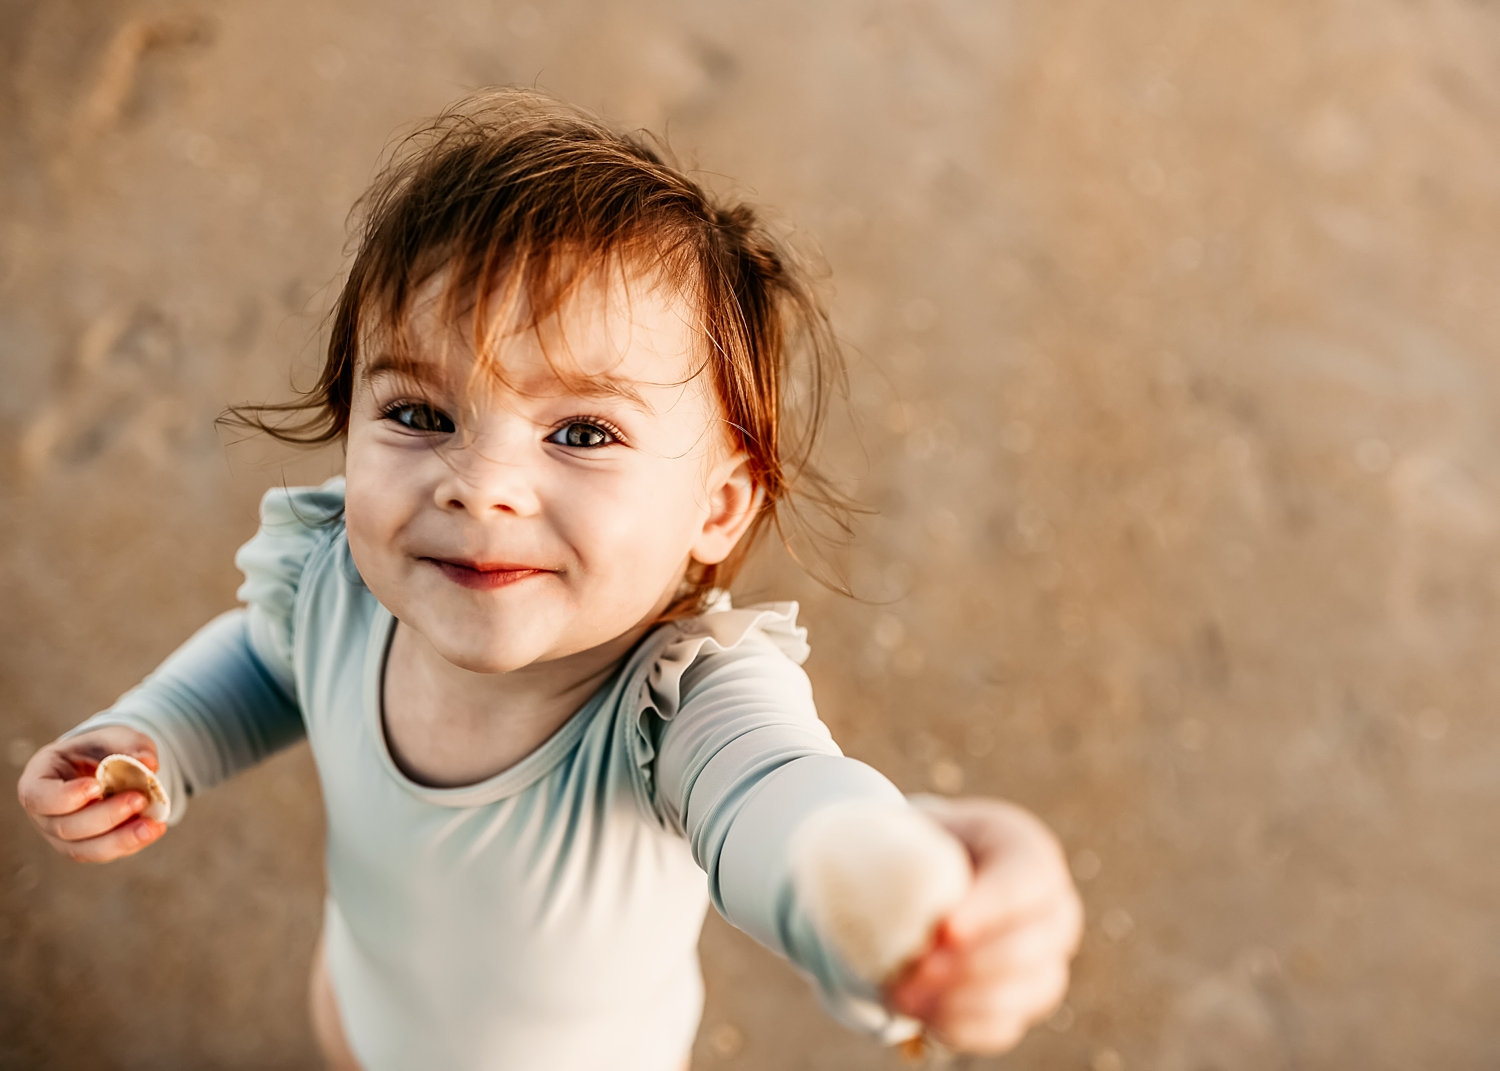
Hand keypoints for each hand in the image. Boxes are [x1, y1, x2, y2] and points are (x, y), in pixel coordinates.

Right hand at [16, 726, 167, 862]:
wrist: (108, 766)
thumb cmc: (102, 749)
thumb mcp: (115, 737)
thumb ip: (130, 745)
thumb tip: (149, 763)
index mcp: (39, 780)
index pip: (38, 797)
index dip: (64, 797)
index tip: (96, 786)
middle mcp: (44, 815)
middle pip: (65, 827)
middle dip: (104, 816)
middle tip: (138, 799)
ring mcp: (62, 837)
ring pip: (84, 849)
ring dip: (120, 839)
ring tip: (152, 825)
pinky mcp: (86, 848)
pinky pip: (105, 854)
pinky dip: (130, 843)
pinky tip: (154, 829)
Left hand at [885, 796, 1082, 1052]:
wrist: (932, 883)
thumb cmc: (924, 851)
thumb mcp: (919, 833)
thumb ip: (909, 852)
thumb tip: (887, 882)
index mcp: (1029, 853)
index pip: (1026, 882)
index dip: (990, 910)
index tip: (944, 930)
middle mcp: (1053, 911)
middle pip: (1029, 948)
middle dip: (967, 965)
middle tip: (915, 969)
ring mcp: (1047, 963)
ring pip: (1022, 994)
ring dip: (957, 999)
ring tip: (901, 994)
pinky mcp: (1025, 1004)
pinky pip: (1001, 1027)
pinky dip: (956, 1024)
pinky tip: (915, 1011)